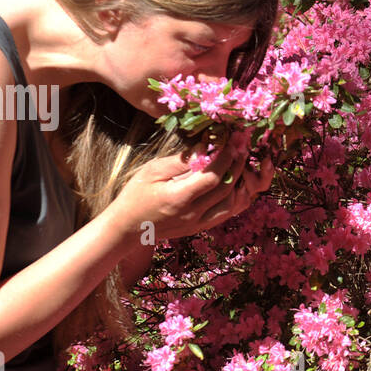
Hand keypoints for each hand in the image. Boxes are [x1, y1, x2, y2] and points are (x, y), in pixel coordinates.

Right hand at [105, 131, 274, 244]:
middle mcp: (192, 214)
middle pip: (226, 190)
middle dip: (237, 167)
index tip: (231, 142)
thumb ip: (180, 161)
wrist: (128, 228)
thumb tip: (204, 147)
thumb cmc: (135, 195)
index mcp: (178, 198)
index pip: (212, 177)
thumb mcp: (152, 171)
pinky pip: (226, 214)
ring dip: (241, 184)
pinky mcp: (200, 228)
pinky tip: (237, 183)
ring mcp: (198, 224)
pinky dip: (236, 199)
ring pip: (232, 205)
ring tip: (241, 164)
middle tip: (242, 149)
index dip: (226, 158)